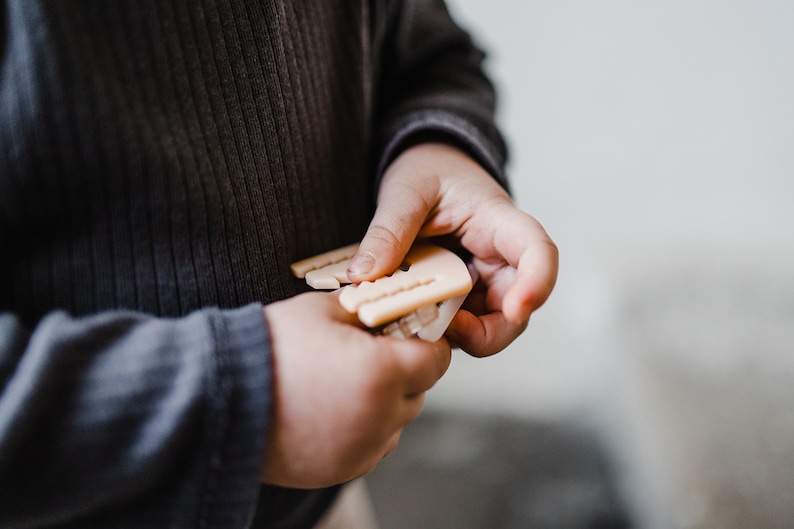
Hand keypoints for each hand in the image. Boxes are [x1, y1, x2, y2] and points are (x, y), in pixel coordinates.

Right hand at [261, 291, 450, 488]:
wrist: (220, 398)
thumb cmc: (270, 349)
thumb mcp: (322, 310)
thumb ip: (366, 309)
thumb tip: (389, 309)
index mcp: (383, 373)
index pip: (436, 359)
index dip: (427, 342)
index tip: (413, 334)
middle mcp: (380, 418)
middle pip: (418, 391)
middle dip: (403, 370)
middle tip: (372, 353)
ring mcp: (362, 449)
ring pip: (397, 422)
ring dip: (385, 402)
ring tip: (346, 382)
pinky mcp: (342, 470)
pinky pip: (372, 446)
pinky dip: (365, 428)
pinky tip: (333, 408)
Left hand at [347, 142, 557, 356]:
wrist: (426, 171)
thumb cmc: (428, 171)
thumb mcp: (405, 191)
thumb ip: (388, 230)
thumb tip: (363, 275)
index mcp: (499, 222)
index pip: (537, 252)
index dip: (537, 284)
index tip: (518, 309)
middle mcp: (501, 259)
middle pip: (518, 308)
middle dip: (490, 332)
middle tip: (450, 332)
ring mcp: (483, 282)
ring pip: (489, 325)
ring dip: (459, 336)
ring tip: (415, 323)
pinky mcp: (463, 298)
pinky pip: (458, 324)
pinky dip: (437, 330)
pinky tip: (409, 321)